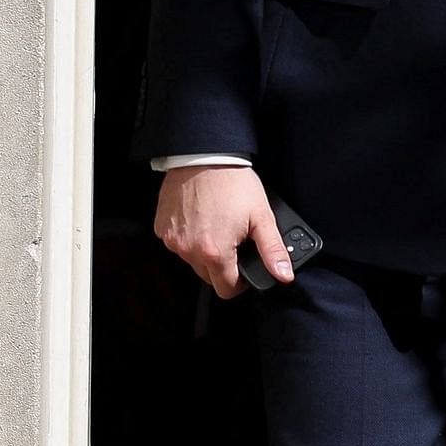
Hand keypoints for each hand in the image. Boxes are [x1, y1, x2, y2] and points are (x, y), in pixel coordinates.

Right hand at [155, 163, 288, 298]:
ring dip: (204, 251)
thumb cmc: (233, 183)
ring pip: (192, 260)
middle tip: (233, 239)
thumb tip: (284, 275)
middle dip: (223, 265)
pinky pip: (177, 243)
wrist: (203, 156)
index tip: (244, 267)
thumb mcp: (262, 216)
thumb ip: (272, 250)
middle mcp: (189, 250)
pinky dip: (189, 237)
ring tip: (217, 225)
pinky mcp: (161, 229)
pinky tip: (200, 219)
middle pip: (209, 277)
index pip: (227, 290)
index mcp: (215, 252)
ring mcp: (173, 240)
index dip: (240, 282)